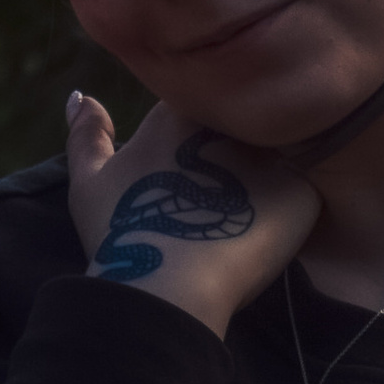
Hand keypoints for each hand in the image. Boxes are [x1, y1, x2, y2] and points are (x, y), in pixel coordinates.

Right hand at [66, 92, 319, 331]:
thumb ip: (86, 133)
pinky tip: (265, 237)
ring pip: (278, 156)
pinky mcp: (302, 192)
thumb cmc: (120, 231)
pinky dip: (290, 213)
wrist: (165, 286)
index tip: (184, 176)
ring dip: (268, 179)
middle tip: (215, 200)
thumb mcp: (89, 180)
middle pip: (244, 127)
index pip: (203, 105)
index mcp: (181, 109)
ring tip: (244, 218)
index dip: (194, 142)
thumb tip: (80, 97)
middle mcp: (231, 121)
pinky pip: (304, 194)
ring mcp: (270, 154)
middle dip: (237, 152)